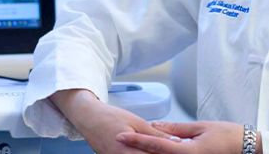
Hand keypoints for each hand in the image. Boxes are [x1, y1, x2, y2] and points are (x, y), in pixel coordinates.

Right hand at [50, 89, 175, 153]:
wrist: (88, 118)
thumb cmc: (110, 117)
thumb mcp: (138, 122)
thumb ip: (157, 135)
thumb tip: (176, 141)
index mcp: (127, 151)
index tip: (180, 152)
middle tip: (173, 150)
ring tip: (162, 149)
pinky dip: (142, 153)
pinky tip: (149, 149)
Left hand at [117, 121, 257, 153]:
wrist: (248, 150)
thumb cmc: (228, 137)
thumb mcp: (201, 128)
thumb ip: (176, 129)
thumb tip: (155, 126)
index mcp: (187, 153)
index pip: (155, 145)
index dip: (136, 139)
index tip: (119, 135)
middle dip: (136, 150)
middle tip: (118, 140)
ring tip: (129, 145)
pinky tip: (150, 152)